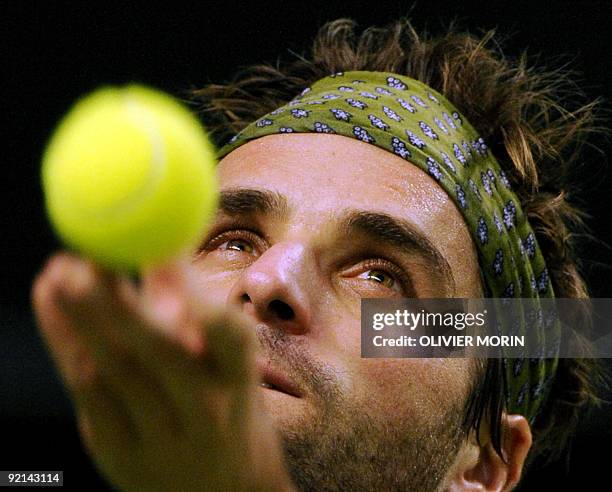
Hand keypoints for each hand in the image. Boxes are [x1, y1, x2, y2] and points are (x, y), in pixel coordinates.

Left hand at [32, 252, 293, 491]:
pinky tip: (51, 304)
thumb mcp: (226, 361)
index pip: (227, 334)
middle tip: (83, 257)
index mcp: (239, 380)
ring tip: (57, 272)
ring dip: (78, 317)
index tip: (158, 249)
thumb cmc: (224, 405)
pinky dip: (64, 343)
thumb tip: (156, 245)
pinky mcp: (120, 454)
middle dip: (115, 301)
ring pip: (112, 371)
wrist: (222, 491)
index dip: (192, 291)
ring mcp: (160, 438)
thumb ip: (189, 306)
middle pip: (156, 352)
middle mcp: (205, 411)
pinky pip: (86, 394)